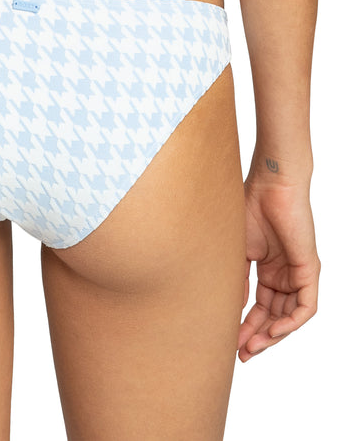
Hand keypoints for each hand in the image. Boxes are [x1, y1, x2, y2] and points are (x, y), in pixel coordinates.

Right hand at [237, 171, 320, 361]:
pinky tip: (272, 332)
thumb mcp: (237, 251)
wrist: (269, 185)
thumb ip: (237, 279)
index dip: (246, 326)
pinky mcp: (309, 269)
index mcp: (267, 269)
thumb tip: (232, 306)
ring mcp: (298, 273)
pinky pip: (305, 307)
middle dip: (257, 337)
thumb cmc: (248, 207)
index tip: (229, 342)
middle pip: (274, 316)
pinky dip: (290, 323)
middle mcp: (284, 274)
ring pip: (289, 316)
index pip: (259, 307)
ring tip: (251, 347)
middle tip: (240, 353)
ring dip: (272, 335)